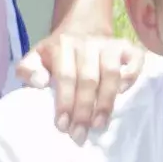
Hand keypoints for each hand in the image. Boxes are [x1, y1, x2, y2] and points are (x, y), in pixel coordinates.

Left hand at [21, 22, 149, 137]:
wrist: (82, 28)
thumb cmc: (57, 54)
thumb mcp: (36, 57)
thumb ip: (28, 69)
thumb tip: (39, 82)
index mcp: (63, 45)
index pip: (65, 76)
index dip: (65, 102)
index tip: (63, 126)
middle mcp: (87, 42)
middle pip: (88, 79)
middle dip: (84, 109)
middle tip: (80, 134)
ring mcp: (109, 44)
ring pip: (111, 73)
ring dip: (105, 101)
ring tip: (99, 124)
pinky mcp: (126, 46)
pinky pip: (135, 58)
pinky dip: (131, 75)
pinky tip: (123, 93)